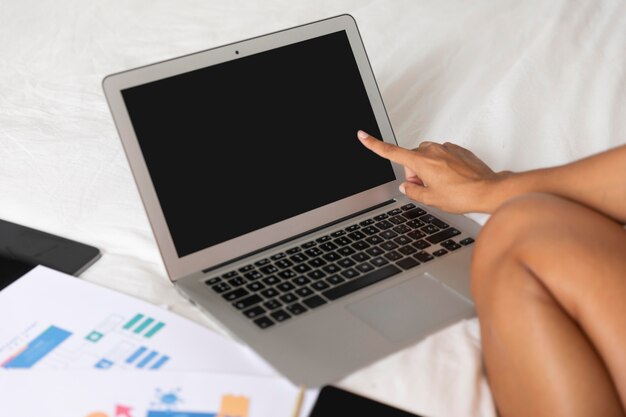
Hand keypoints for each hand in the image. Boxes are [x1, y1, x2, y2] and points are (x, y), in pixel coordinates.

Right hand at [357, 130, 508, 213]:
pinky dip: (442, 166)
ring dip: (428, 169)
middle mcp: (432, 150)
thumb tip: (406, 186)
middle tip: (427, 188)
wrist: (489, 190)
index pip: (391, 152)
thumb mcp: (431, 199)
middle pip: (411, 159)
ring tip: (443, 185)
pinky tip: (453, 179)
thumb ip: (413, 191)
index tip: (363, 135)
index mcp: (421, 162)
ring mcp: (446, 148)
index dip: (374, 145)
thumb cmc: (463, 195)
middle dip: (414, 173)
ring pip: (427, 156)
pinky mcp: (458, 149)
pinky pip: (442, 155)